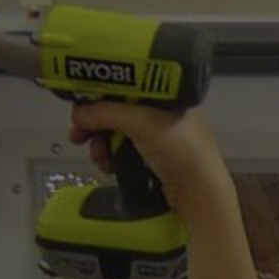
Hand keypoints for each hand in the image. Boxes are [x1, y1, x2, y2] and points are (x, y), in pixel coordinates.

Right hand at [69, 103, 231, 202]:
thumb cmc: (183, 152)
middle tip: (79, 132)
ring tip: (97, 154)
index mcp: (167, 95)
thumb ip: (107, 113)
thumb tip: (80, 112)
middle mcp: (163, 112)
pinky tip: (107, 164)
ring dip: (101, 142)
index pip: (127, 84)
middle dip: (95, 122)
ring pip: (118, 132)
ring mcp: (159, 136)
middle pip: (118, 109)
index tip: (82, 102)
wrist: (199, 193)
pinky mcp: (154, 157)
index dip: (102, 92)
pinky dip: (111, 156)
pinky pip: (123, 150)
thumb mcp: (142, 123)